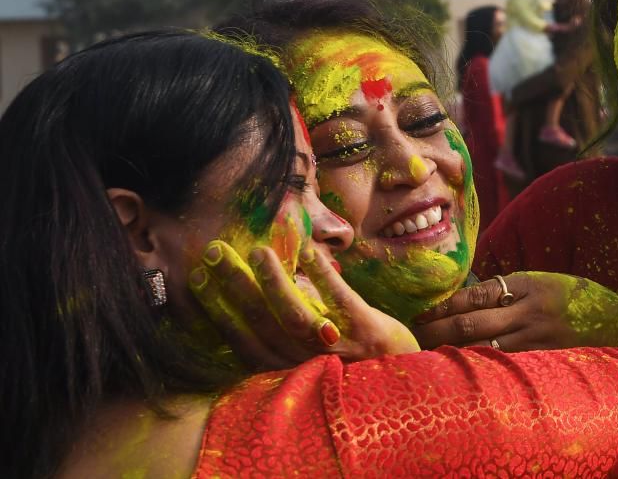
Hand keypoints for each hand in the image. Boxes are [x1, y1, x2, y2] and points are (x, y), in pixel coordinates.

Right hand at [189, 240, 418, 369]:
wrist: (402, 383)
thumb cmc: (347, 363)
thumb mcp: (306, 355)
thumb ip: (281, 333)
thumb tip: (251, 292)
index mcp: (285, 368)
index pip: (242, 340)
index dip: (217, 309)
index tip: (198, 278)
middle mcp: (305, 363)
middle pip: (261, 322)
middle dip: (234, 286)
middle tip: (215, 253)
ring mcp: (335, 348)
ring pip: (295, 314)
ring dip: (273, 280)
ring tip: (257, 250)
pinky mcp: (366, 331)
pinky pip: (339, 300)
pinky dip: (322, 274)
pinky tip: (307, 251)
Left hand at [412, 271, 617, 351]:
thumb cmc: (578, 301)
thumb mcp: (546, 284)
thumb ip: (512, 291)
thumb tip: (467, 301)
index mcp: (529, 283)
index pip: (477, 293)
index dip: (445, 305)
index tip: (422, 313)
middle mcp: (531, 310)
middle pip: (473, 322)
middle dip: (439, 331)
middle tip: (414, 336)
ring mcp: (539, 338)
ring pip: (485, 348)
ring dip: (454, 355)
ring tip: (427, 359)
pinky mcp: (547, 361)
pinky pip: (507, 366)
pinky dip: (482, 369)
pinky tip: (463, 375)